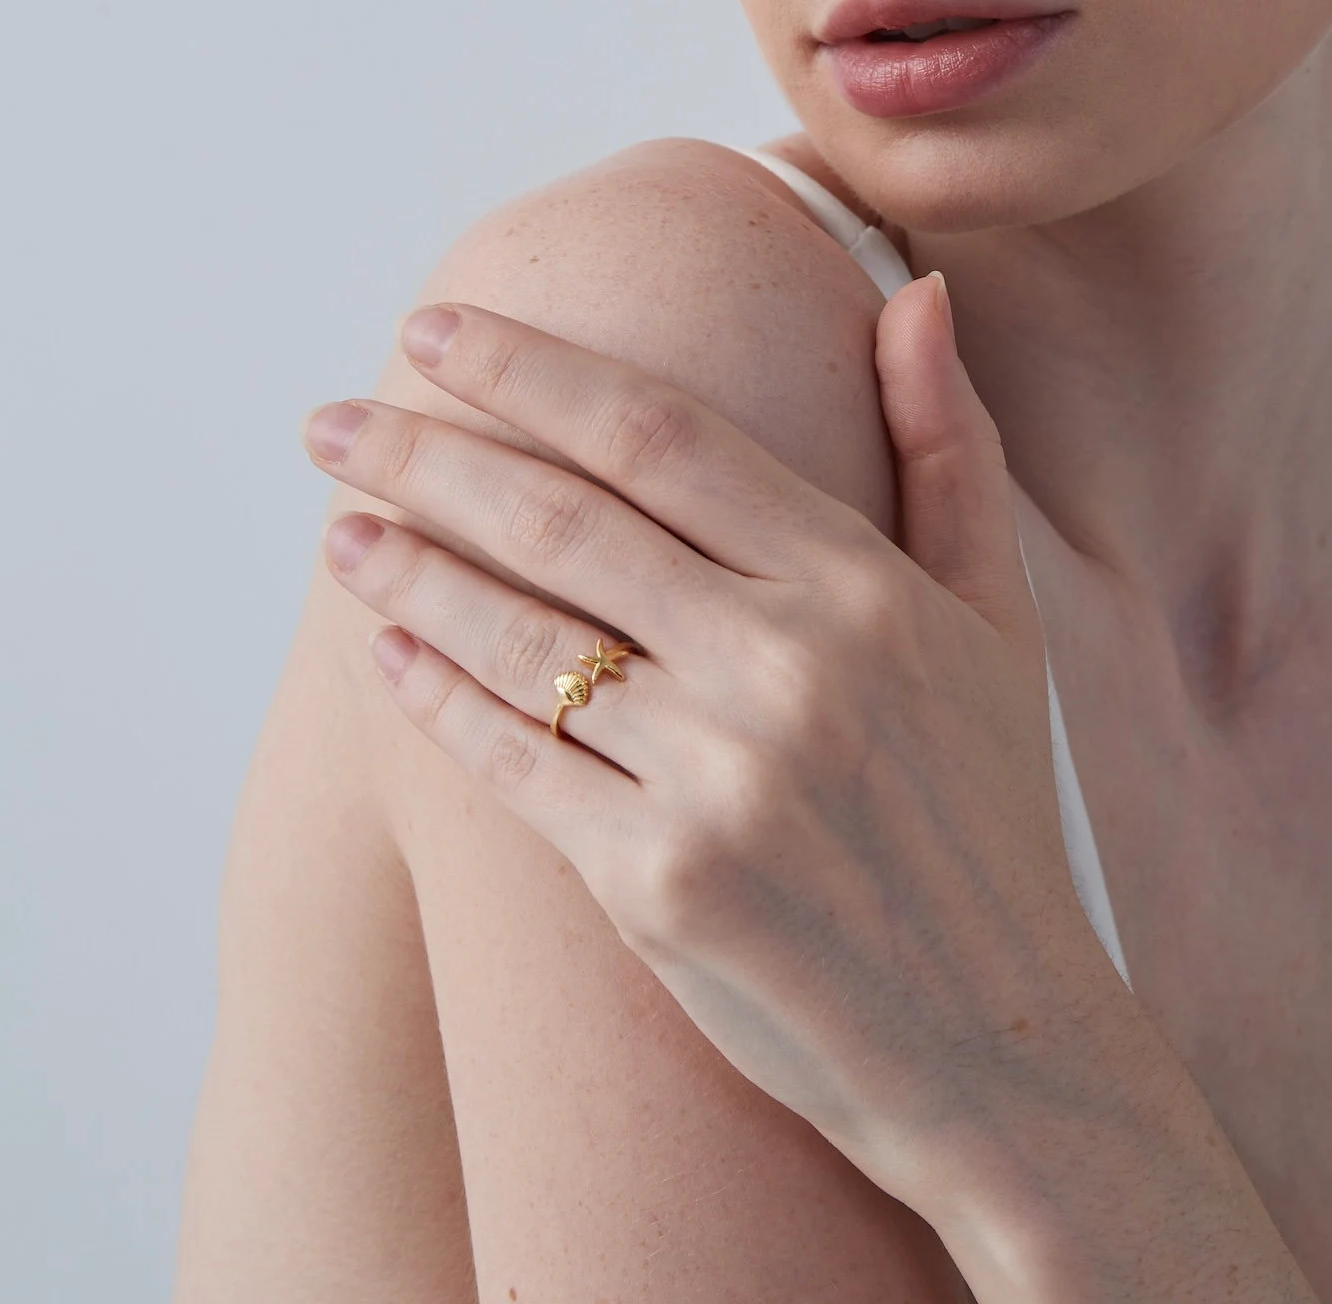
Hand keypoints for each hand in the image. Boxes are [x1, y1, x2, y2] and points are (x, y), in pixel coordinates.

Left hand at [304, 274, 1129, 1205]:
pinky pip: (515, 765)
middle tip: (331, 424)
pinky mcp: (659, 884)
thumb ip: (949, 447)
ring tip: (340, 530)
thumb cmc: (991, 813)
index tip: (439, 330)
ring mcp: (719, 779)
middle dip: (428, 456)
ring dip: (409, 574)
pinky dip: (438, 700)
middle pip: (565, 520)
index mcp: (860, 587)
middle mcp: (786, 668)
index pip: (663, 436)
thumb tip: (915, 291)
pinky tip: (388, 651)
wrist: (1000, 1039)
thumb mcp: (1000, 619)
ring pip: (521, 641)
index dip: (534, 371)